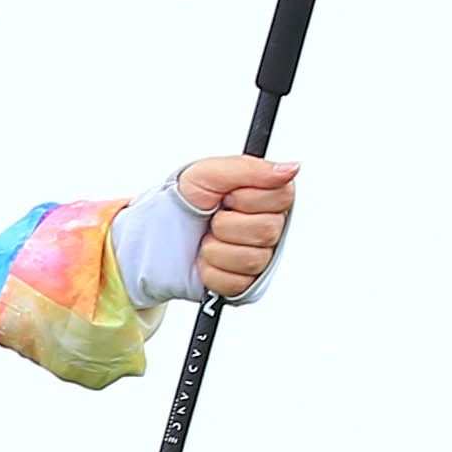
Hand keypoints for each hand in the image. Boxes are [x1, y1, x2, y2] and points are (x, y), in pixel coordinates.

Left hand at [171, 155, 295, 300]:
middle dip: (227, 224)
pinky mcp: (243, 283)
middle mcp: (269, 227)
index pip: (281, 198)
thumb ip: (251, 169)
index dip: (246, 198)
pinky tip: (206, 258)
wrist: (160, 232)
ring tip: (208, 238)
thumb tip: (290, 168)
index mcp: (268, 198)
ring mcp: (259, 257)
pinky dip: (211, 270)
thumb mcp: (210, 173)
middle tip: (214, 219)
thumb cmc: (186, 201)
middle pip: (267, 231)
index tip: (228, 197)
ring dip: (217, 248)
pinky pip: (235, 283)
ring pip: (251, 259)